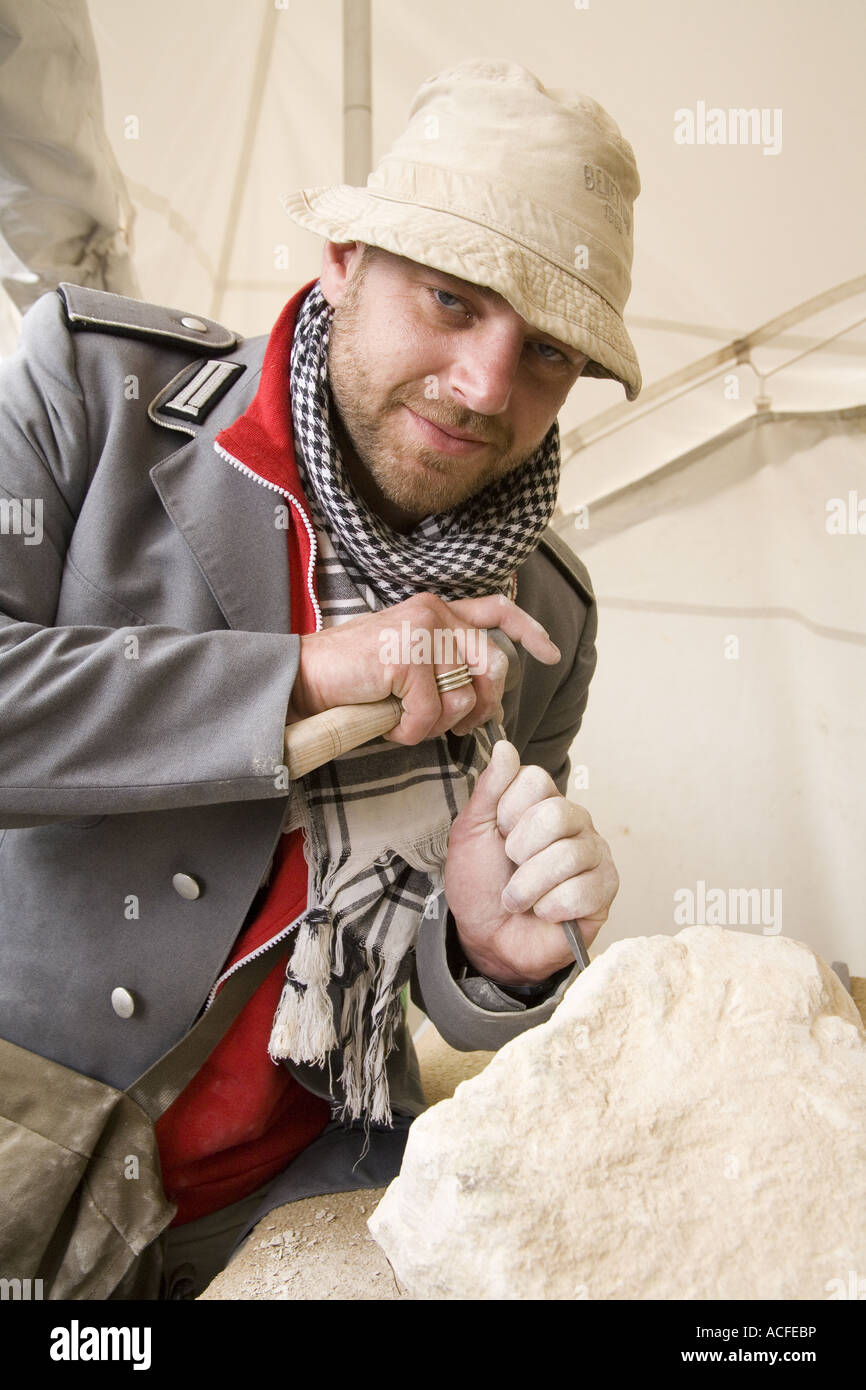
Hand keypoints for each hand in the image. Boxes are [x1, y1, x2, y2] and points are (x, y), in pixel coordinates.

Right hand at [289, 592, 560, 746]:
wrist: (303, 678)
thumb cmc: (354, 679)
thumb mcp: (408, 665)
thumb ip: (445, 667)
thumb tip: (483, 702)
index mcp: (437, 611)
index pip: (497, 609)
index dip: (528, 631)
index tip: (550, 653)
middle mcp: (434, 613)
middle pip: (492, 666)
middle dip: (481, 706)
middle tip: (455, 728)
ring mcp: (420, 631)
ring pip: (461, 697)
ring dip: (435, 725)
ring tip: (404, 720)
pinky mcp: (405, 656)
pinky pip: (429, 714)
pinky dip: (409, 732)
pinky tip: (388, 724)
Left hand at [444, 741, 618, 984]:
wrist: (487, 938)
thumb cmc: (480, 883)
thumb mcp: (471, 832)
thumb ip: (489, 790)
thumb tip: (505, 746)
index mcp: (543, 801)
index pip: (536, 779)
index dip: (507, 810)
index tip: (498, 834)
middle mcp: (575, 821)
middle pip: (555, 814)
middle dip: (519, 851)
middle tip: (511, 867)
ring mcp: (594, 854)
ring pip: (568, 856)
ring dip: (528, 886)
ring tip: (520, 897)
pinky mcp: (605, 890)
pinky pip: (583, 891)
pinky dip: (550, 908)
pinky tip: (544, 912)